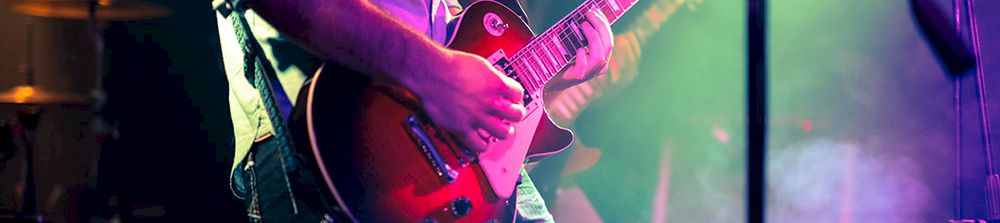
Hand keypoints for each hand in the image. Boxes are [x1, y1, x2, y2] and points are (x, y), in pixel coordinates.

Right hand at [406, 50, 526, 151]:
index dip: (515, 96)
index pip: (518, 93)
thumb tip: (498, 83)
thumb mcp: (480, 64)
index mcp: (496, 84)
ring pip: (503, 133)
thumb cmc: (450, 65)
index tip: (511, 98)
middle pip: (516, 115)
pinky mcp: (462, 129)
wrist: (430, 72)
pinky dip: (482, 145)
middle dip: (514, 114)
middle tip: (509, 114)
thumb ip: (492, 77)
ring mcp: (477, 117)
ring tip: (499, 128)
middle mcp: (490, 102)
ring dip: (503, 131)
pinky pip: (479, 146)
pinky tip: (481, 140)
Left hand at [547, 9, 613, 91]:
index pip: (609, 39)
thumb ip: (583, 36)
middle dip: (600, 27)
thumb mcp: (575, 45)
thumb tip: (586, 15)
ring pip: (599, 56)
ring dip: (593, 37)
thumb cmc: (563, 59)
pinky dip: (583, 55)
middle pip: (608, 45)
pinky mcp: (577, 77)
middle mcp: (599, 67)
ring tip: (584, 25)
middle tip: (589, 14)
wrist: (550, 79)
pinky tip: (579, 49)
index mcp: (602, 58)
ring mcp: (589, 73)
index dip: (604, 24)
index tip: (596, 11)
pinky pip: (584, 66)